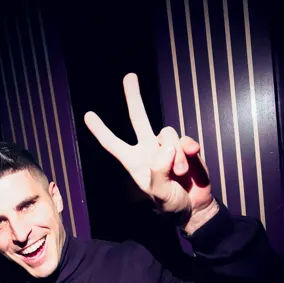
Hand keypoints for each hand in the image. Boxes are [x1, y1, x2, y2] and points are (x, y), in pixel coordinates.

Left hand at [84, 73, 218, 230]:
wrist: (195, 206)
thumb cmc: (171, 204)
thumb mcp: (160, 195)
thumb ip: (160, 172)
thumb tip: (165, 147)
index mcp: (134, 162)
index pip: (114, 144)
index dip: (101, 131)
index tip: (88, 115)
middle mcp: (148, 149)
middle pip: (139, 118)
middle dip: (134, 97)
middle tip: (129, 76)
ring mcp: (167, 146)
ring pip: (167, 133)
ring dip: (175, 155)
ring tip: (180, 174)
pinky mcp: (185, 146)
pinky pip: (184, 138)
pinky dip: (188, 148)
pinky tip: (192, 157)